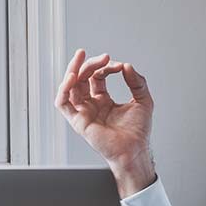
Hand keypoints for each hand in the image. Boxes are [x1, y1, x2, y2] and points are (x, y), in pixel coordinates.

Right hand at [54, 49, 156, 197]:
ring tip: (82, 57)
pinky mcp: (78, 121)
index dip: (106, 67)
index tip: (119, 66)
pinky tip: (72, 77)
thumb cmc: (138, 132)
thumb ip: (137, 81)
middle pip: (81, 78)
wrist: (135, 150)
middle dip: (88, 64)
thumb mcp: (143, 100)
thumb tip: (127, 66)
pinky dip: (63, 88)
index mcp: (103, 101)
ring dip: (74, 69)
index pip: (97, 77)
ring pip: (69, 86)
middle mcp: (91, 105)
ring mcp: (83, 112)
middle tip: (101, 56)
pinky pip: (62, 103)